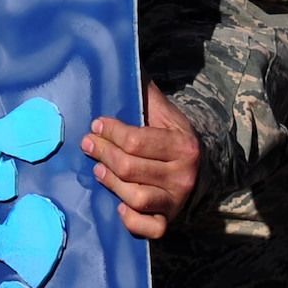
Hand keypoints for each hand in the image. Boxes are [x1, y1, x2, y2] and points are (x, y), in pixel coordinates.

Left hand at [82, 82, 198, 238]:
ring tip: (97, 169)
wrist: (199, 168)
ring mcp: (176, 200)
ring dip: (111, 183)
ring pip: (137, 197)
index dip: (110, 131)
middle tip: (87, 144)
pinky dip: (133, 220)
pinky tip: (118, 206)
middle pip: (131, 168)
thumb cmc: (170, 136)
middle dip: (102, 153)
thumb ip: (145, 92)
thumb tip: (125, 59)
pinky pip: (151, 228)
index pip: (136, 141)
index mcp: (184, 145)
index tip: (96, 123)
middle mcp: (183, 175)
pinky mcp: (169, 220)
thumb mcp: (164, 112)